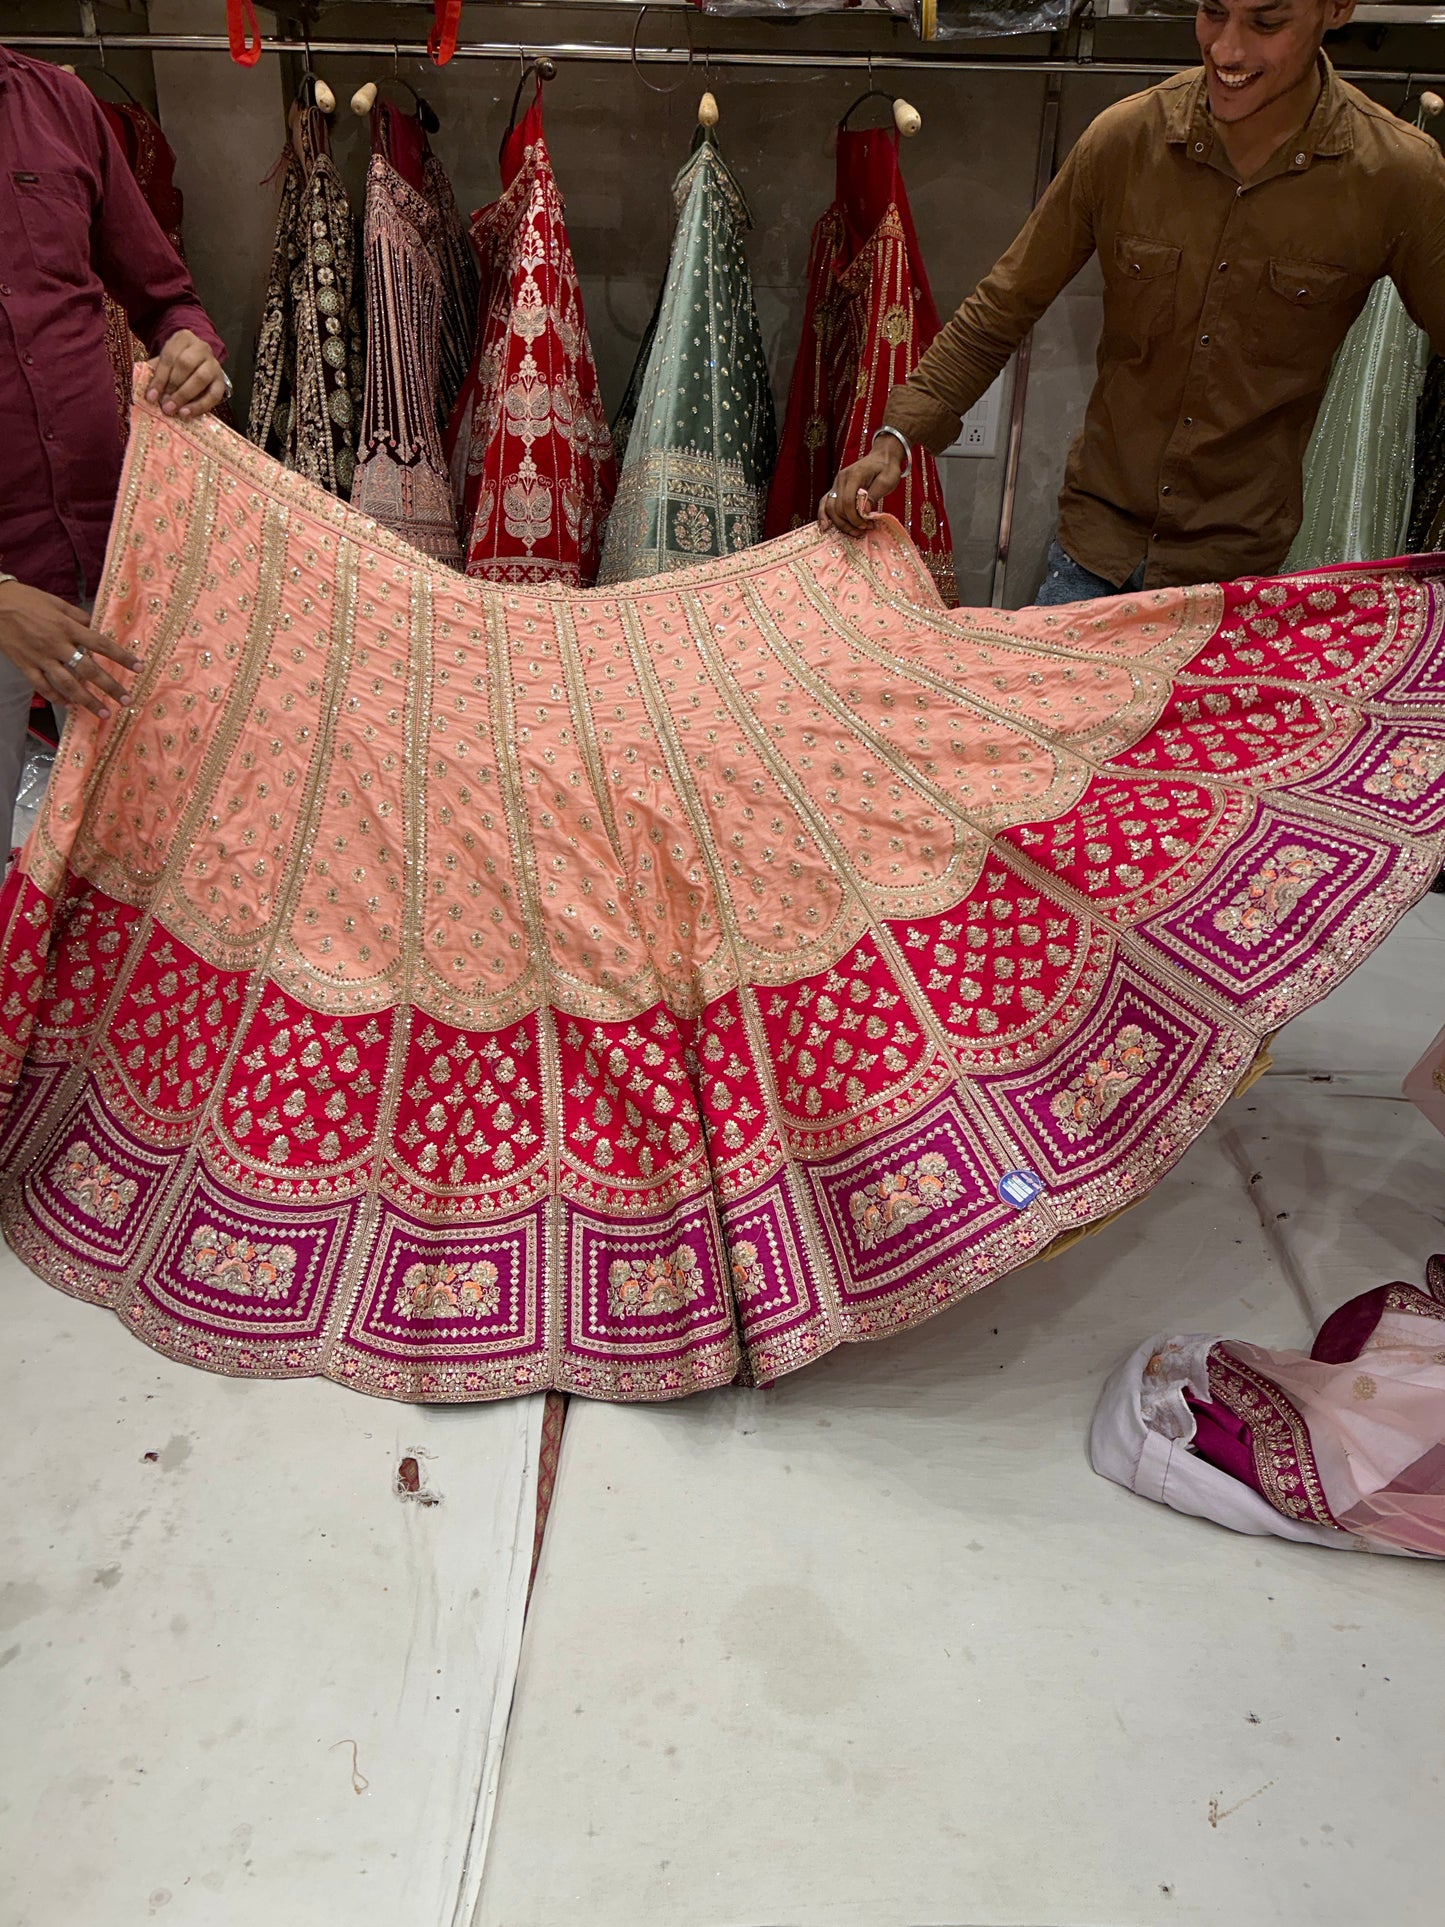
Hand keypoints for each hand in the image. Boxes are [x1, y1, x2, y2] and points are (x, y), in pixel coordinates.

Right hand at [0, 581, 140, 720]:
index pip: (101, 644)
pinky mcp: (26, 666)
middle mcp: (57, 645)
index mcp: (67, 627)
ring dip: (87, 701)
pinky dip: (57, 698)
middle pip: (88, 670)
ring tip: (103, 713)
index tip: (139, 667)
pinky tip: (69, 706)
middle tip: (126, 700)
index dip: (122, 656)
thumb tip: (96, 626)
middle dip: (109, 686)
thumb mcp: (56, 603)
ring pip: (68, 684)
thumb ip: (78, 616)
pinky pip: (43, 686)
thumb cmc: (26, 600)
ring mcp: (41, 658)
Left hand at [143, 328, 227, 420]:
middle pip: (186, 364)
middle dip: (173, 386)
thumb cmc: (177, 363)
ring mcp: (214, 364)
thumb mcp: (164, 361)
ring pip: (201, 378)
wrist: (199, 363)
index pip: (169, 356)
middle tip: (164, 404)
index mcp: (184, 338)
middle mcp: (201, 348)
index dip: (159, 378)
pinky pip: (214, 395)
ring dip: (185, 395)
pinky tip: (187, 413)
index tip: (151, 396)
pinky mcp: (221, 381)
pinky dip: (199, 406)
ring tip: (174, 410)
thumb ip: (155, 372)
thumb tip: (147, 392)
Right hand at [818, 442, 904, 535]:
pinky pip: (826, 503)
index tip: (866, 525)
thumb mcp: (887, 480)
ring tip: (853, 531)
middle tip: (863, 530)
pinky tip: (825, 527)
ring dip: (839, 523)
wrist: (883, 456)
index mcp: (854, 475)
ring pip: (830, 508)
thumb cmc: (887, 468)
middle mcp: (841, 479)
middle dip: (849, 523)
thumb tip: (864, 511)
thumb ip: (874, 495)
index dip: (854, 517)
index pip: (847, 501)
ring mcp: (837, 483)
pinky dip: (824, 515)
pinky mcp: (836, 488)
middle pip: (837, 507)